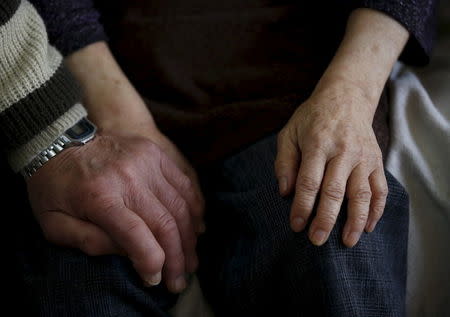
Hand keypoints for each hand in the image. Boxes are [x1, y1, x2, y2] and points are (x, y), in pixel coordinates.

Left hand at [27, 134, 203, 292]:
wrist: (60, 138)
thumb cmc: (54, 185)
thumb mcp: (54, 223)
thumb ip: (89, 243)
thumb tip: (128, 255)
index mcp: (100, 197)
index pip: (136, 235)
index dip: (151, 262)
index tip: (155, 279)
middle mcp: (128, 177)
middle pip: (165, 223)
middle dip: (177, 258)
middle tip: (179, 280)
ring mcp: (146, 161)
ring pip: (181, 206)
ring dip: (189, 238)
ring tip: (190, 260)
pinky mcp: (156, 153)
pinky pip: (185, 184)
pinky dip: (195, 209)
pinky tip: (196, 228)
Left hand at [275, 82, 387, 246]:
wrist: (346, 97)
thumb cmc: (312, 118)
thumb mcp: (289, 132)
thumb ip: (284, 161)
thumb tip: (285, 191)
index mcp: (318, 143)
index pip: (309, 182)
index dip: (302, 206)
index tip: (296, 225)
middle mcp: (343, 151)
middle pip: (335, 191)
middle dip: (326, 219)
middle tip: (316, 240)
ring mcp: (363, 157)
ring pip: (361, 193)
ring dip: (355, 220)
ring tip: (347, 242)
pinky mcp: (377, 160)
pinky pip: (380, 189)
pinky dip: (376, 210)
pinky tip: (368, 227)